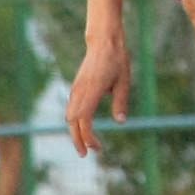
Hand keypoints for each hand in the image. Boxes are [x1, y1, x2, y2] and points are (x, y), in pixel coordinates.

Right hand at [64, 34, 132, 160]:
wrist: (103, 40)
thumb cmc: (117, 59)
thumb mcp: (125, 81)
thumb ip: (121, 102)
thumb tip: (120, 122)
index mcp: (93, 90)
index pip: (84, 119)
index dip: (88, 136)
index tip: (97, 147)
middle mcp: (81, 91)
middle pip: (73, 122)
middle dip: (78, 139)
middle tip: (86, 154)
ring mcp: (76, 89)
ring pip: (70, 116)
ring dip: (76, 132)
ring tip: (86, 145)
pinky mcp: (76, 87)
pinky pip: (72, 109)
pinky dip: (75, 122)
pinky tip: (84, 129)